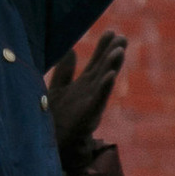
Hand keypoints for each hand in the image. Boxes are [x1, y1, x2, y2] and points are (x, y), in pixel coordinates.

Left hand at [47, 31, 128, 170]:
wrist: (51, 144)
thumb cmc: (55, 118)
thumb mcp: (58, 89)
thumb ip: (65, 71)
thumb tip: (71, 49)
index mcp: (84, 85)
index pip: (97, 62)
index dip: (103, 48)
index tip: (111, 31)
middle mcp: (90, 93)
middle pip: (104, 69)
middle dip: (113, 54)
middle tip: (122, 37)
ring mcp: (91, 104)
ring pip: (104, 83)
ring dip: (112, 67)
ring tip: (119, 51)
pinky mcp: (88, 116)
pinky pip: (98, 101)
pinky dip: (104, 88)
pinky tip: (110, 76)